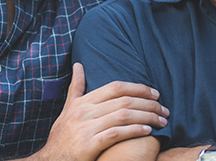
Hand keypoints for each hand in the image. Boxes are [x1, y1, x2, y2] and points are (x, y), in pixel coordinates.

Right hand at [29, 63, 168, 160]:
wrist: (50, 160)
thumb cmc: (63, 136)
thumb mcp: (67, 109)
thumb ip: (76, 88)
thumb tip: (78, 65)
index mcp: (82, 102)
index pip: (115, 87)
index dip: (138, 88)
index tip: (155, 93)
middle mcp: (83, 112)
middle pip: (123, 101)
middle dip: (148, 104)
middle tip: (164, 110)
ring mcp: (85, 129)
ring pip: (123, 116)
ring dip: (147, 117)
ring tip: (162, 121)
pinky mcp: (88, 145)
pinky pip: (116, 134)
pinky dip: (134, 131)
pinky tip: (147, 131)